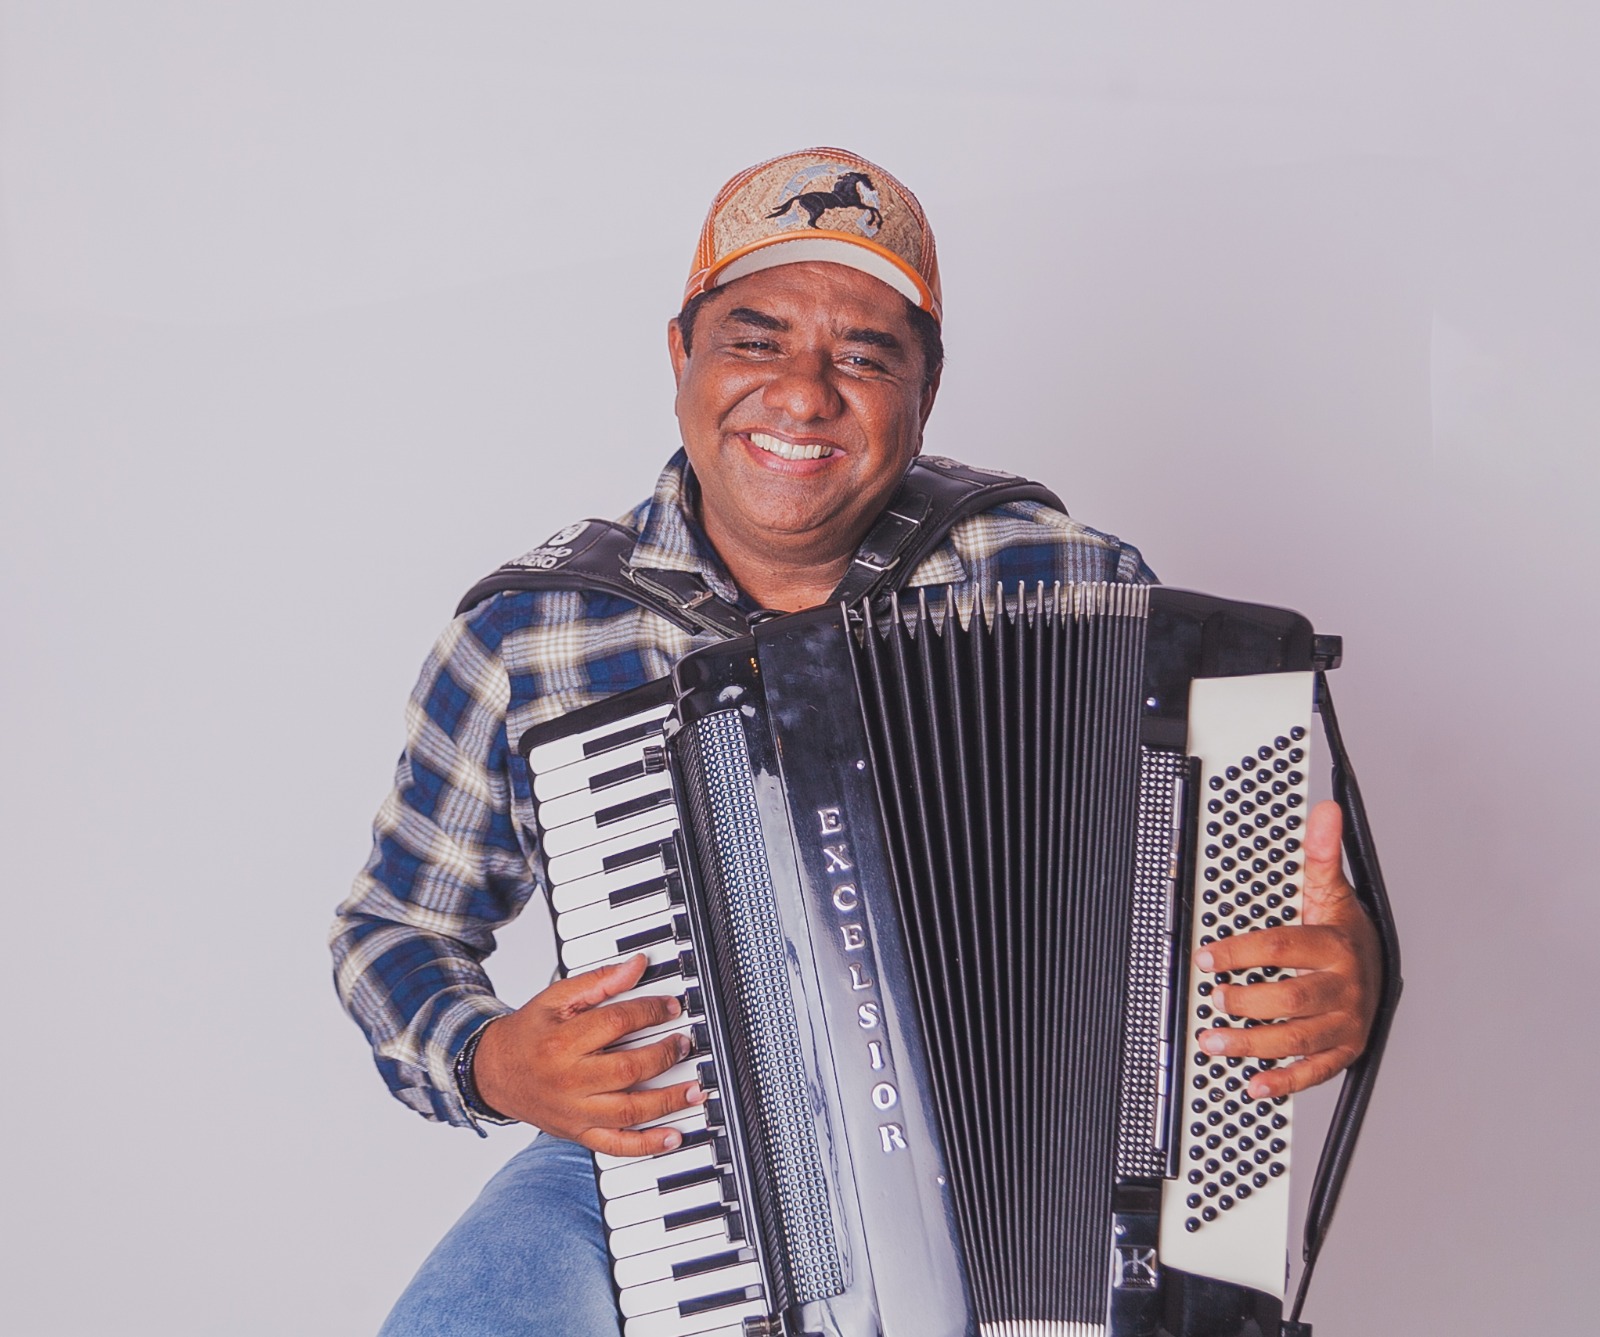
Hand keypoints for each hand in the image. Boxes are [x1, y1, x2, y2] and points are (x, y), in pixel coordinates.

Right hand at [472, 953, 705, 1155]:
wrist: (494, 1073)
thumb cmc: (528, 1034)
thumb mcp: (556, 998)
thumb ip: (599, 982)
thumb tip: (637, 966)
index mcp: (562, 1041)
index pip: (617, 1023)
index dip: (651, 1012)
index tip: (671, 1007)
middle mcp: (570, 1080)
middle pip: (628, 1069)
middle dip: (665, 1055)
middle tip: (685, 1045)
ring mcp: (575, 1111)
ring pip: (629, 1112)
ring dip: (668, 1101)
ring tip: (696, 1089)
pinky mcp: (579, 1133)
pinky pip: (617, 1145)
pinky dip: (647, 1145)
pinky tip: (673, 1136)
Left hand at [1193, 800, 1380, 1099]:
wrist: (1382, 967)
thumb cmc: (1343, 930)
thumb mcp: (1329, 890)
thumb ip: (1320, 854)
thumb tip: (1324, 810)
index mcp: (1335, 945)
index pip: (1283, 948)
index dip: (1240, 953)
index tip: (1204, 957)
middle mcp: (1344, 987)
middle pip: (1291, 999)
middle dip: (1247, 1003)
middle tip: (1211, 999)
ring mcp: (1346, 1021)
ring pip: (1299, 1039)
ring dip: (1253, 1046)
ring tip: (1213, 1042)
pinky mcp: (1346, 1050)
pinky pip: (1316, 1071)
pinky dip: (1285, 1081)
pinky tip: (1254, 1084)